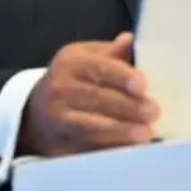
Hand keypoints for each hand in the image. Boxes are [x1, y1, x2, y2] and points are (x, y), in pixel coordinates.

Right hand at [20, 32, 159, 155]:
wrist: (37, 112)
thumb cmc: (73, 80)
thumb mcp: (87, 58)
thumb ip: (111, 53)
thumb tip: (129, 40)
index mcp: (70, 62)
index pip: (99, 67)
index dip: (122, 77)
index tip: (142, 86)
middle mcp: (59, 89)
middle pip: (96, 98)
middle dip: (128, 107)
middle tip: (153, 112)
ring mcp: (56, 119)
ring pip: (89, 126)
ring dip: (119, 131)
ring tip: (144, 133)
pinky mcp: (57, 145)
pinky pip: (85, 149)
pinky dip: (108, 149)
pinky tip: (127, 149)